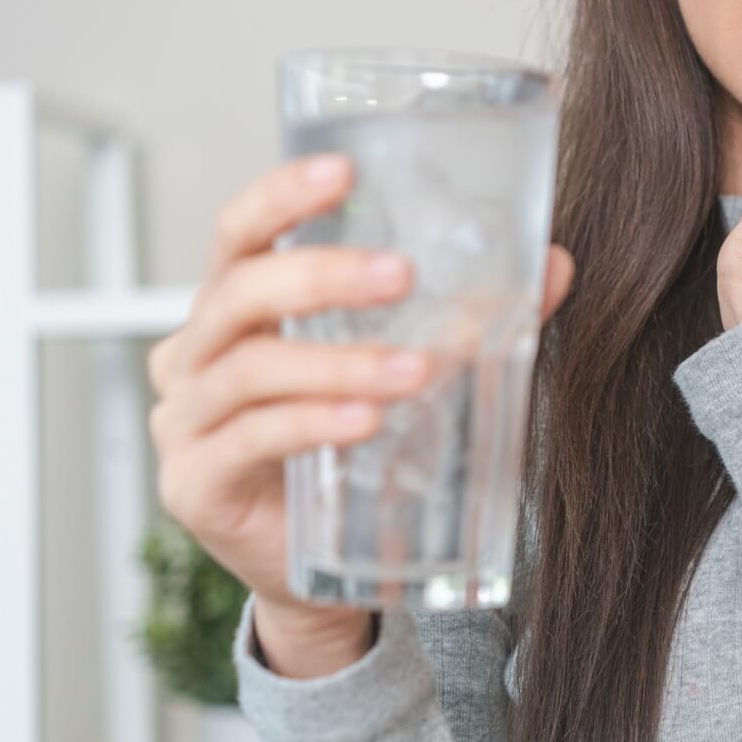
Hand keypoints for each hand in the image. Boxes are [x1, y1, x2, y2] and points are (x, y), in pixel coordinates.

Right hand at [146, 155, 576, 677]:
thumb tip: (554, 266)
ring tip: (415, 369)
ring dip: (338, 363)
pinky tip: (365, 421)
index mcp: (236, 313)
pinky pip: (251, 440)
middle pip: (238, 293)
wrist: (333, 570)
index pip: (238, 234)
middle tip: (401, 275)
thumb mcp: (411, 374)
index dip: (279, 197)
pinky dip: (312, 424)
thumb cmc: (361, 455)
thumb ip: (475, 321)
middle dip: (321, 278)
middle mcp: (195, 357)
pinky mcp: (197, 484)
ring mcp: (186, 423)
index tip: (342, 171)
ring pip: (252, 370)